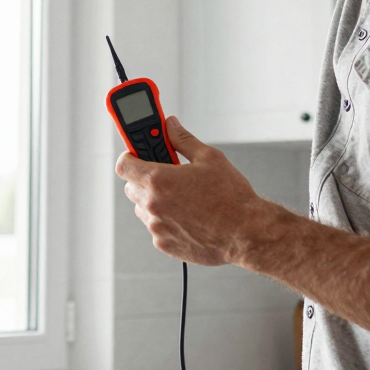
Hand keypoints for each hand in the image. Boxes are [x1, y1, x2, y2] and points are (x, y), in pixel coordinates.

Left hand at [115, 116, 280, 265]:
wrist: (246, 233)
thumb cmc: (231, 196)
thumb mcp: (209, 158)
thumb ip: (183, 139)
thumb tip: (170, 125)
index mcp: (159, 180)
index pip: (124, 165)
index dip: (130, 156)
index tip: (137, 154)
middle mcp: (153, 205)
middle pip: (131, 187)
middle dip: (145, 178)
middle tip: (167, 174)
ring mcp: (157, 227)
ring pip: (142, 208)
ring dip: (154, 200)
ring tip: (181, 197)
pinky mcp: (164, 244)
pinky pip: (156, 227)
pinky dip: (165, 220)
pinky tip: (188, 215)